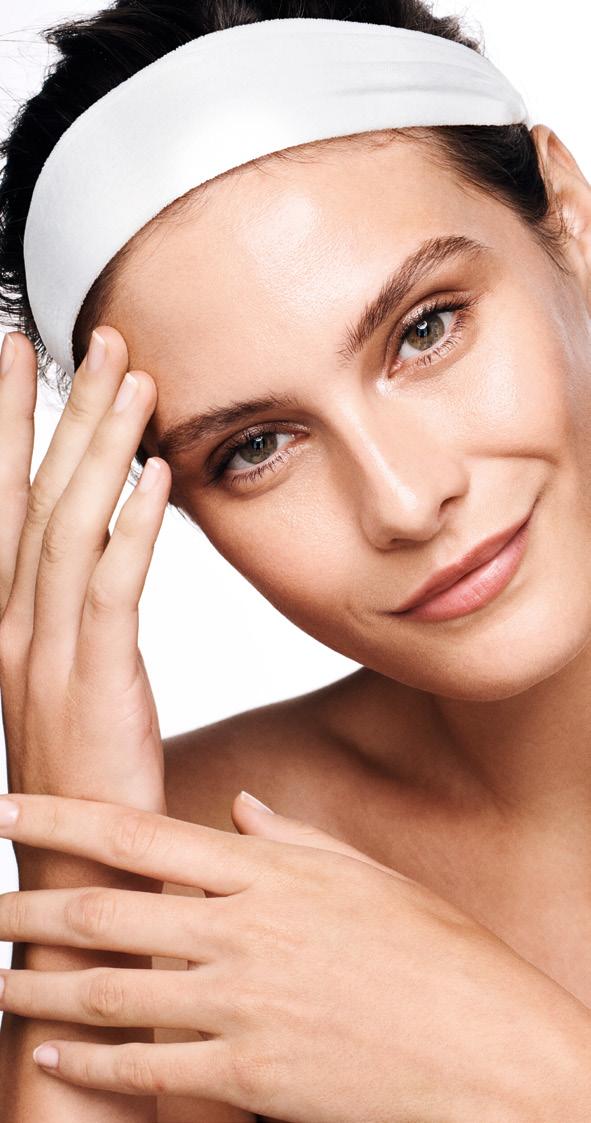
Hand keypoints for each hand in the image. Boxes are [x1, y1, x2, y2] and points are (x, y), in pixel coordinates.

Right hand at [0, 327, 169, 813]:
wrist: (77, 871)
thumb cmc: (80, 775)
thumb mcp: (63, 682)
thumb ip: (73, 616)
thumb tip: (100, 556)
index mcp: (1, 622)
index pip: (1, 503)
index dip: (8, 426)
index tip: (21, 356)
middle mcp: (10, 626)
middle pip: (31, 495)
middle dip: (57, 410)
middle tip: (88, 337)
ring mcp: (45, 653)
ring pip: (69, 526)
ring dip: (103, 447)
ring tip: (135, 379)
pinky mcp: (94, 681)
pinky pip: (111, 587)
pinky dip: (133, 527)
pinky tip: (157, 476)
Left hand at [1, 794, 589, 1122]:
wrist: (489, 1051)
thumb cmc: (437, 954)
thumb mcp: (367, 876)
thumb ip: (293, 841)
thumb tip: (240, 809)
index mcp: (268, 872)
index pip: (139, 832)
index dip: (65, 818)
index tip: (11, 808)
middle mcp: (241, 931)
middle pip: (106, 911)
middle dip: (31, 904)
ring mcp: (239, 1007)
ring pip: (110, 993)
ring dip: (43, 990)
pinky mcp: (247, 1078)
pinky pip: (148, 1071)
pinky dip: (92, 1067)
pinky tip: (54, 1062)